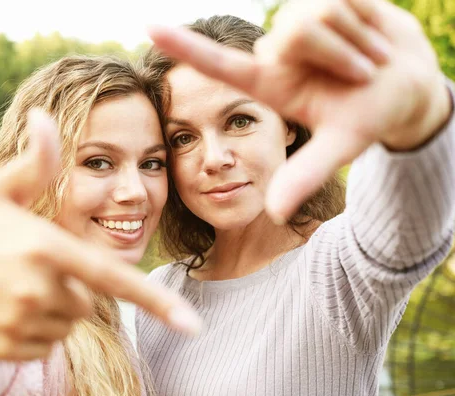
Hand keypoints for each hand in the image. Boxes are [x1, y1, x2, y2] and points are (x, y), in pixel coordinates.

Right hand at [0, 110, 200, 360]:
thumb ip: (35, 161)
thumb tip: (46, 116)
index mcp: (45, 246)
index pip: (112, 277)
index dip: (157, 301)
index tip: (193, 326)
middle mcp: (37, 289)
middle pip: (88, 299)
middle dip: (71, 284)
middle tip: (32, 265)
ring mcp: (21, 322)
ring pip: (68, 322)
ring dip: (53, 307)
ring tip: (15, 283)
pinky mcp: (8, 347)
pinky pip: (46, 345)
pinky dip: (37, 330)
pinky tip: (6, 307)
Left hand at [148, 0, 451, 221]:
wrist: (408, 84)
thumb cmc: (369, 115)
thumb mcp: (341, 145)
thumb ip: (305, 174)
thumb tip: (274, 212)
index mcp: (270, 83)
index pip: (221, 64)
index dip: (186, 49)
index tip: (151, 30)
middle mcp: (277, 49)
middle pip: (291, 35)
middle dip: (338, 56)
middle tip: (361, 74)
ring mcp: (298, 19)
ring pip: (316, 16)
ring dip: (356, 44)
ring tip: (368, 58)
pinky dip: (369, 20)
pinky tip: (371, 34)